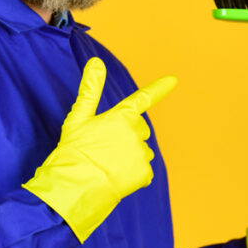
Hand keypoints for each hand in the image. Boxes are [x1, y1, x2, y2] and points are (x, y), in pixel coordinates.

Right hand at [24, 57, 175, 242]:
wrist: (75, 187)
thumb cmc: (74, 151)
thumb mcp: (78, 118)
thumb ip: (90, 89)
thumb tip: (96, 60)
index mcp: (122, 116)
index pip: (143, 99)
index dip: (159, 89)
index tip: (173, 80)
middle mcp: (136, 133)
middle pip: (140, 129)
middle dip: (128, 134)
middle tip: (105, 147)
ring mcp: (142, 153)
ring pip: (141, 150)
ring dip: (130, 154)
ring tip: (108, 164)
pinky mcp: (145, 173)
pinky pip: (143, 170)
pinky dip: (132, 174)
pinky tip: (115, 177)